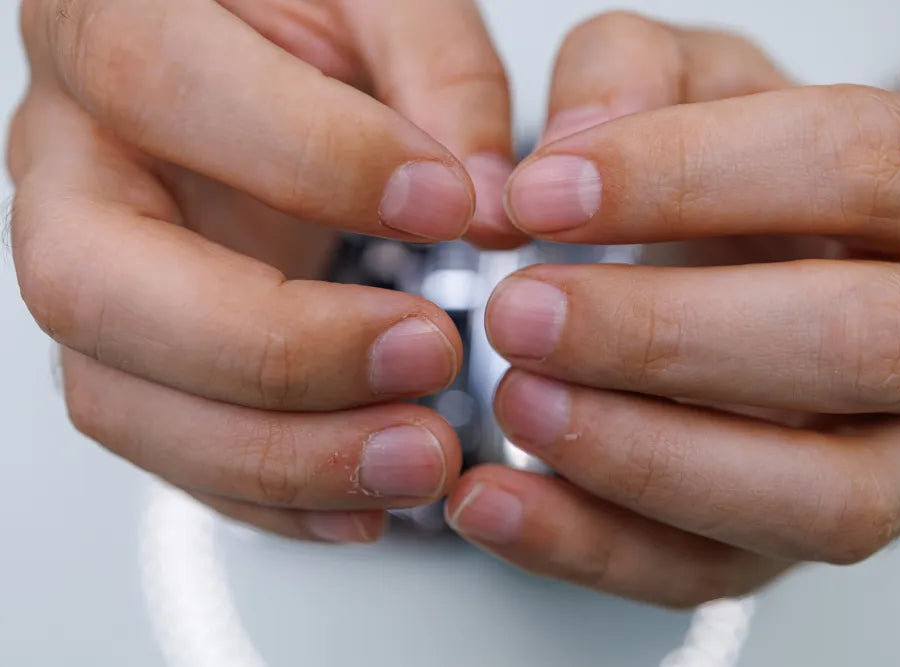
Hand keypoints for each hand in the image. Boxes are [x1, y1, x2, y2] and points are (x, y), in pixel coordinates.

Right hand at [8, 0, 518, 541]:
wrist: (262, 76)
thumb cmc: (304, 26)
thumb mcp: (385, 1)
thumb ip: (439, 71)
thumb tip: (489, 196)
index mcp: (114, 24)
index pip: (156, 82)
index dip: (307, 156)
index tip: (446, 204)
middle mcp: (77, 163)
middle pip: (95, 282)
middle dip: (274, 346)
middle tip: (426, 355)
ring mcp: (98, 273)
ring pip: (120, 397)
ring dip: (278, 455)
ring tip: (415, 457)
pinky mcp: (141, 356)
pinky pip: (166, 450)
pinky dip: (270, 496)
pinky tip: (363, 501)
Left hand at [446, 12, 899, 606]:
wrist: (831, 257)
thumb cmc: (769, 175)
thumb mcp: (702, 83)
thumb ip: (631, 76)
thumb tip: (560, 159)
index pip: (851, 166)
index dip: (687, 177)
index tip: (541, 195)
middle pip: (856, 343)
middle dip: (667, 337)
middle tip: (525, 315)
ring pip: (819, 498)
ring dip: (647, 460)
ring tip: (521, 404)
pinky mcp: (811, 530)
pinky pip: (722, 573)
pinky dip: (597, 548)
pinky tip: (500, 502)